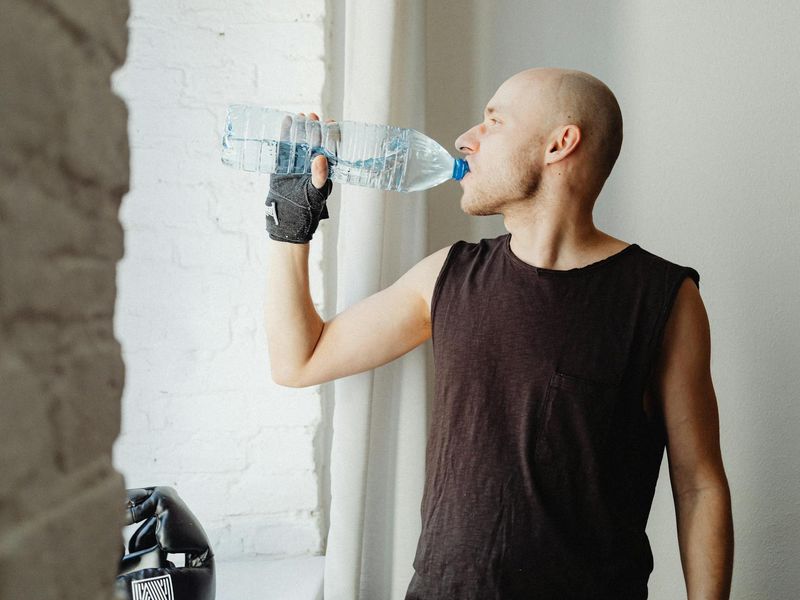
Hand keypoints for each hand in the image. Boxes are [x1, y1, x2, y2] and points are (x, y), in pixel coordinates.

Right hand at [265, 112, 335, 243]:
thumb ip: (320, 176)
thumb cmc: (307, 209)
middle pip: (315, 141)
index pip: (330, 148)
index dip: (331, 135)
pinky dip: (285, 134)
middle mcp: (312, 163)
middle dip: (315, 127)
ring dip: (300, 128)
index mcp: (324, 169)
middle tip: (313, 116)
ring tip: (300, 115)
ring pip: (300, 141)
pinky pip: (284, 146)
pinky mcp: (283, 164)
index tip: (331, 122)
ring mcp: (297, 163)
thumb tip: (321, 157)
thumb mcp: (316, 193)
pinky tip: (286, 121)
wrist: (287, 219)